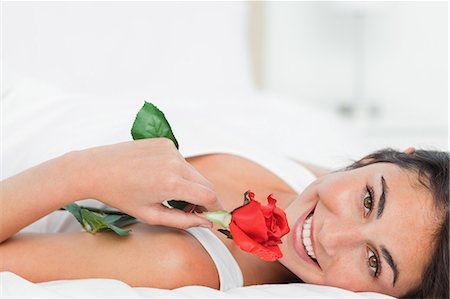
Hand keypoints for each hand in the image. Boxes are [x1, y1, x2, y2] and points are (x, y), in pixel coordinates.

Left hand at [77, 138, 219, 228]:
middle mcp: (175, 162)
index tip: (211, 216)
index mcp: (171, 183)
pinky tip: (160, 177)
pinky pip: (182, 160)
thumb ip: (183, 220)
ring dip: (191, 185)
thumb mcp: (151, 215)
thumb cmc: (119, 194)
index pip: (209, 196)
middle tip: (191, 210)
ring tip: (170, 194)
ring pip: (194, 172)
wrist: (96, 169)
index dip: (214, 208)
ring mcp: (171, 149)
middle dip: (204, 198)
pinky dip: (179, 171)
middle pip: (206, 183)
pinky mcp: (165, 142)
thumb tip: (205, 221)